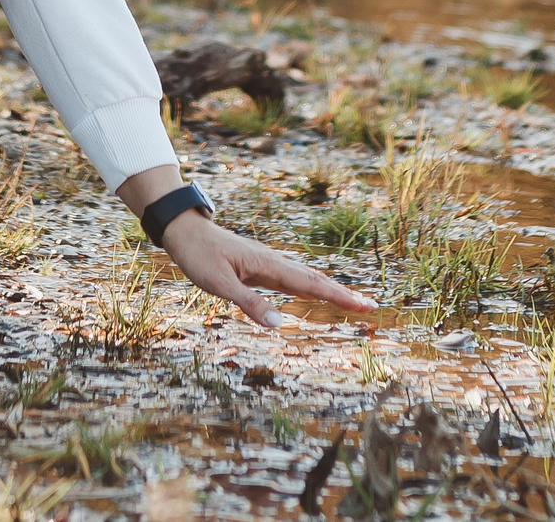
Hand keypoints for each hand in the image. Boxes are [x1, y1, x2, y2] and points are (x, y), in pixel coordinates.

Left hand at [117, 166, 376, 326]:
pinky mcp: (260, 267)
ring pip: (306, 278)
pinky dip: (311, 287)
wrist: (184, 230)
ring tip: (352, 302)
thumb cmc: (198, 256)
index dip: (340, 296)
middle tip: (370, 307)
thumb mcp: (219, 284)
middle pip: (316, 280)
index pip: (312, 284)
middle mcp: (274, 263)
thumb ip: (248, 303)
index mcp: (269, 266)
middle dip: (344, 294)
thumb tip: (279, 325)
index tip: (365, 305)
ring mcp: (268, 264)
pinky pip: (292, 279)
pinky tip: (314, 293)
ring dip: (330, 290)